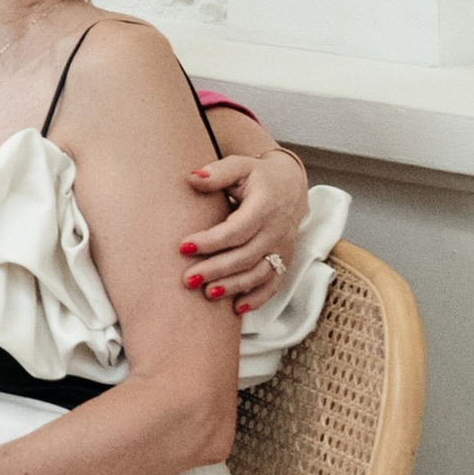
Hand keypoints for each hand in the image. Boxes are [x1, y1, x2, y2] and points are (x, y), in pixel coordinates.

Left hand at [183, 142, 309, 314]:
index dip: (211, 241)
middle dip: (216, 269)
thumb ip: (216, 172)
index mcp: (265, 206)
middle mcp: (277, 230)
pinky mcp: (284, 260)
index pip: (237, 229)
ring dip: (233, 286)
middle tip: (188, 278)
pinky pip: (274, 284)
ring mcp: (283, 248)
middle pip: (246, 256)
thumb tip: (192, 178)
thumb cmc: (258, 176)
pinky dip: (257, 298)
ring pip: (259, 274)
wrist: (290, 185)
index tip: (183, 246)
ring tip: (206, 294)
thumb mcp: (239, 166)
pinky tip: (237, 308)